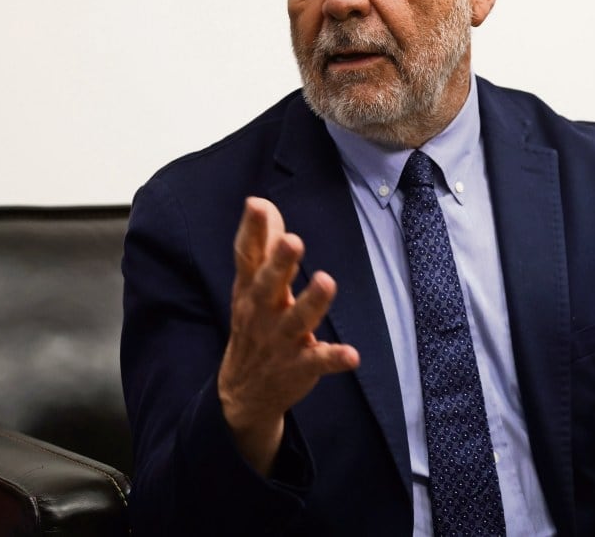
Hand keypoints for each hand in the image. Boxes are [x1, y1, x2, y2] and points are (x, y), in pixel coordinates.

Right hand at [217, 197, 359, 474]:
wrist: (242, 393)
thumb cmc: (253, 324)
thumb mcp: (251, 285)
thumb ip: (260, 244)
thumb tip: (259, 201)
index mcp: (251, 289)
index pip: (248, 256)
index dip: (251, 230)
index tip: (255, 204)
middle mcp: (262, 312)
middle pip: (269, 284)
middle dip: (280, 263)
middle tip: (293, 240)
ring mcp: (281, 340)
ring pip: (297, 319)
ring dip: (312, 302)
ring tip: (326, 281)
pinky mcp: (300, 366)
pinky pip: (319, 361)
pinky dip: (334, 358)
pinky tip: (352, 355)